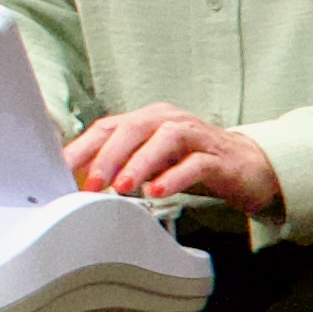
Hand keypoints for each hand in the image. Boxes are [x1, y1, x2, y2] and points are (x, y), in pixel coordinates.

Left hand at [65, 107, 281, 214]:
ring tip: (123, 187)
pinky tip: (159, 191)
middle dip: (108, 157)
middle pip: (133, 129)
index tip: (62, 171)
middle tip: (92, 184)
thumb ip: (123, 165)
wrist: (250, 167)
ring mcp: (196, 136)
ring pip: (164, 140)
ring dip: (140, 163)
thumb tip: (82, 182)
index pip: (109, 127)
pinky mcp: (219, 158)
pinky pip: (195, 164)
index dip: (84, 148)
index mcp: (149, 119)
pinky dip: (175, 177)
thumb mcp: (154, 162)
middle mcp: (170, 121)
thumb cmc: (195, 163)